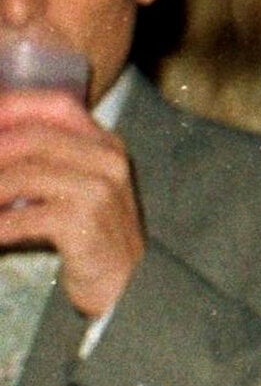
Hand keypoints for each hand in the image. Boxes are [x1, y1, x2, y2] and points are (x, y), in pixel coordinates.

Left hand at [0, 88, 142, 316]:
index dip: (12, 105)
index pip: (58, 104)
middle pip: (32, 137)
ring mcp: (99, 192)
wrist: (124, 281)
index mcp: (105, 143)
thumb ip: (45, 157)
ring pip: (21, 176)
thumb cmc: (88, 231)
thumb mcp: (76, 184)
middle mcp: (107, 160)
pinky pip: (22, 218)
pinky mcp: (84, 225)